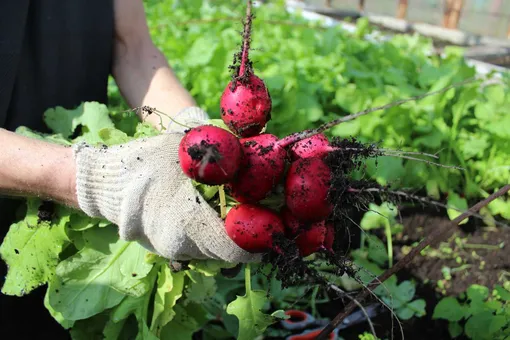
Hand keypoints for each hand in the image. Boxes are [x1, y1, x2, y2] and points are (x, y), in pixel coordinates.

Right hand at [72, 107, 258, 262]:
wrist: (106, 181)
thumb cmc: (148, 160)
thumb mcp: (187, 147)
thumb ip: (226, 151)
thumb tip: (270, 150)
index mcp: (186, 223)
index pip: (235, 248)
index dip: (261, 242)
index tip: (279, 228)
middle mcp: (179, 246)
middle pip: (228, 251)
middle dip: (250, 237)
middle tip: (268, 217)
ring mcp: (171, 251)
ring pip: (215, 251)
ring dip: (232, 236)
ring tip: (247, 213)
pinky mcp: (167, 250)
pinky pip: (199, 247)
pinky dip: (214, 235)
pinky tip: (219, 215)